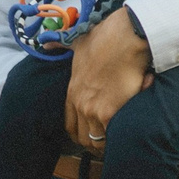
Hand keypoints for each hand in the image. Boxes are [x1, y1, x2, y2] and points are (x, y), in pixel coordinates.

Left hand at [64, 9, 151, 146]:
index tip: (94, 133)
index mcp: (73, 92)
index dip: (82, 133)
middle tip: (112, 140)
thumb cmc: (105, 37)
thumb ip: (62, 46)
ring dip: (109, 141)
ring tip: (123, 137)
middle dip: (97, 142)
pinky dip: (122, 134)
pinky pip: (113, 135)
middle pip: (83, 138)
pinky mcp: (111, 112)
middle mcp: (80, 104)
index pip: (70, 125)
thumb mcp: (77, 42)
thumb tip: (46, 44)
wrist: (124, 36)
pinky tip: (132, 128)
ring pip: (97, 141)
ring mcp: (94, 110)